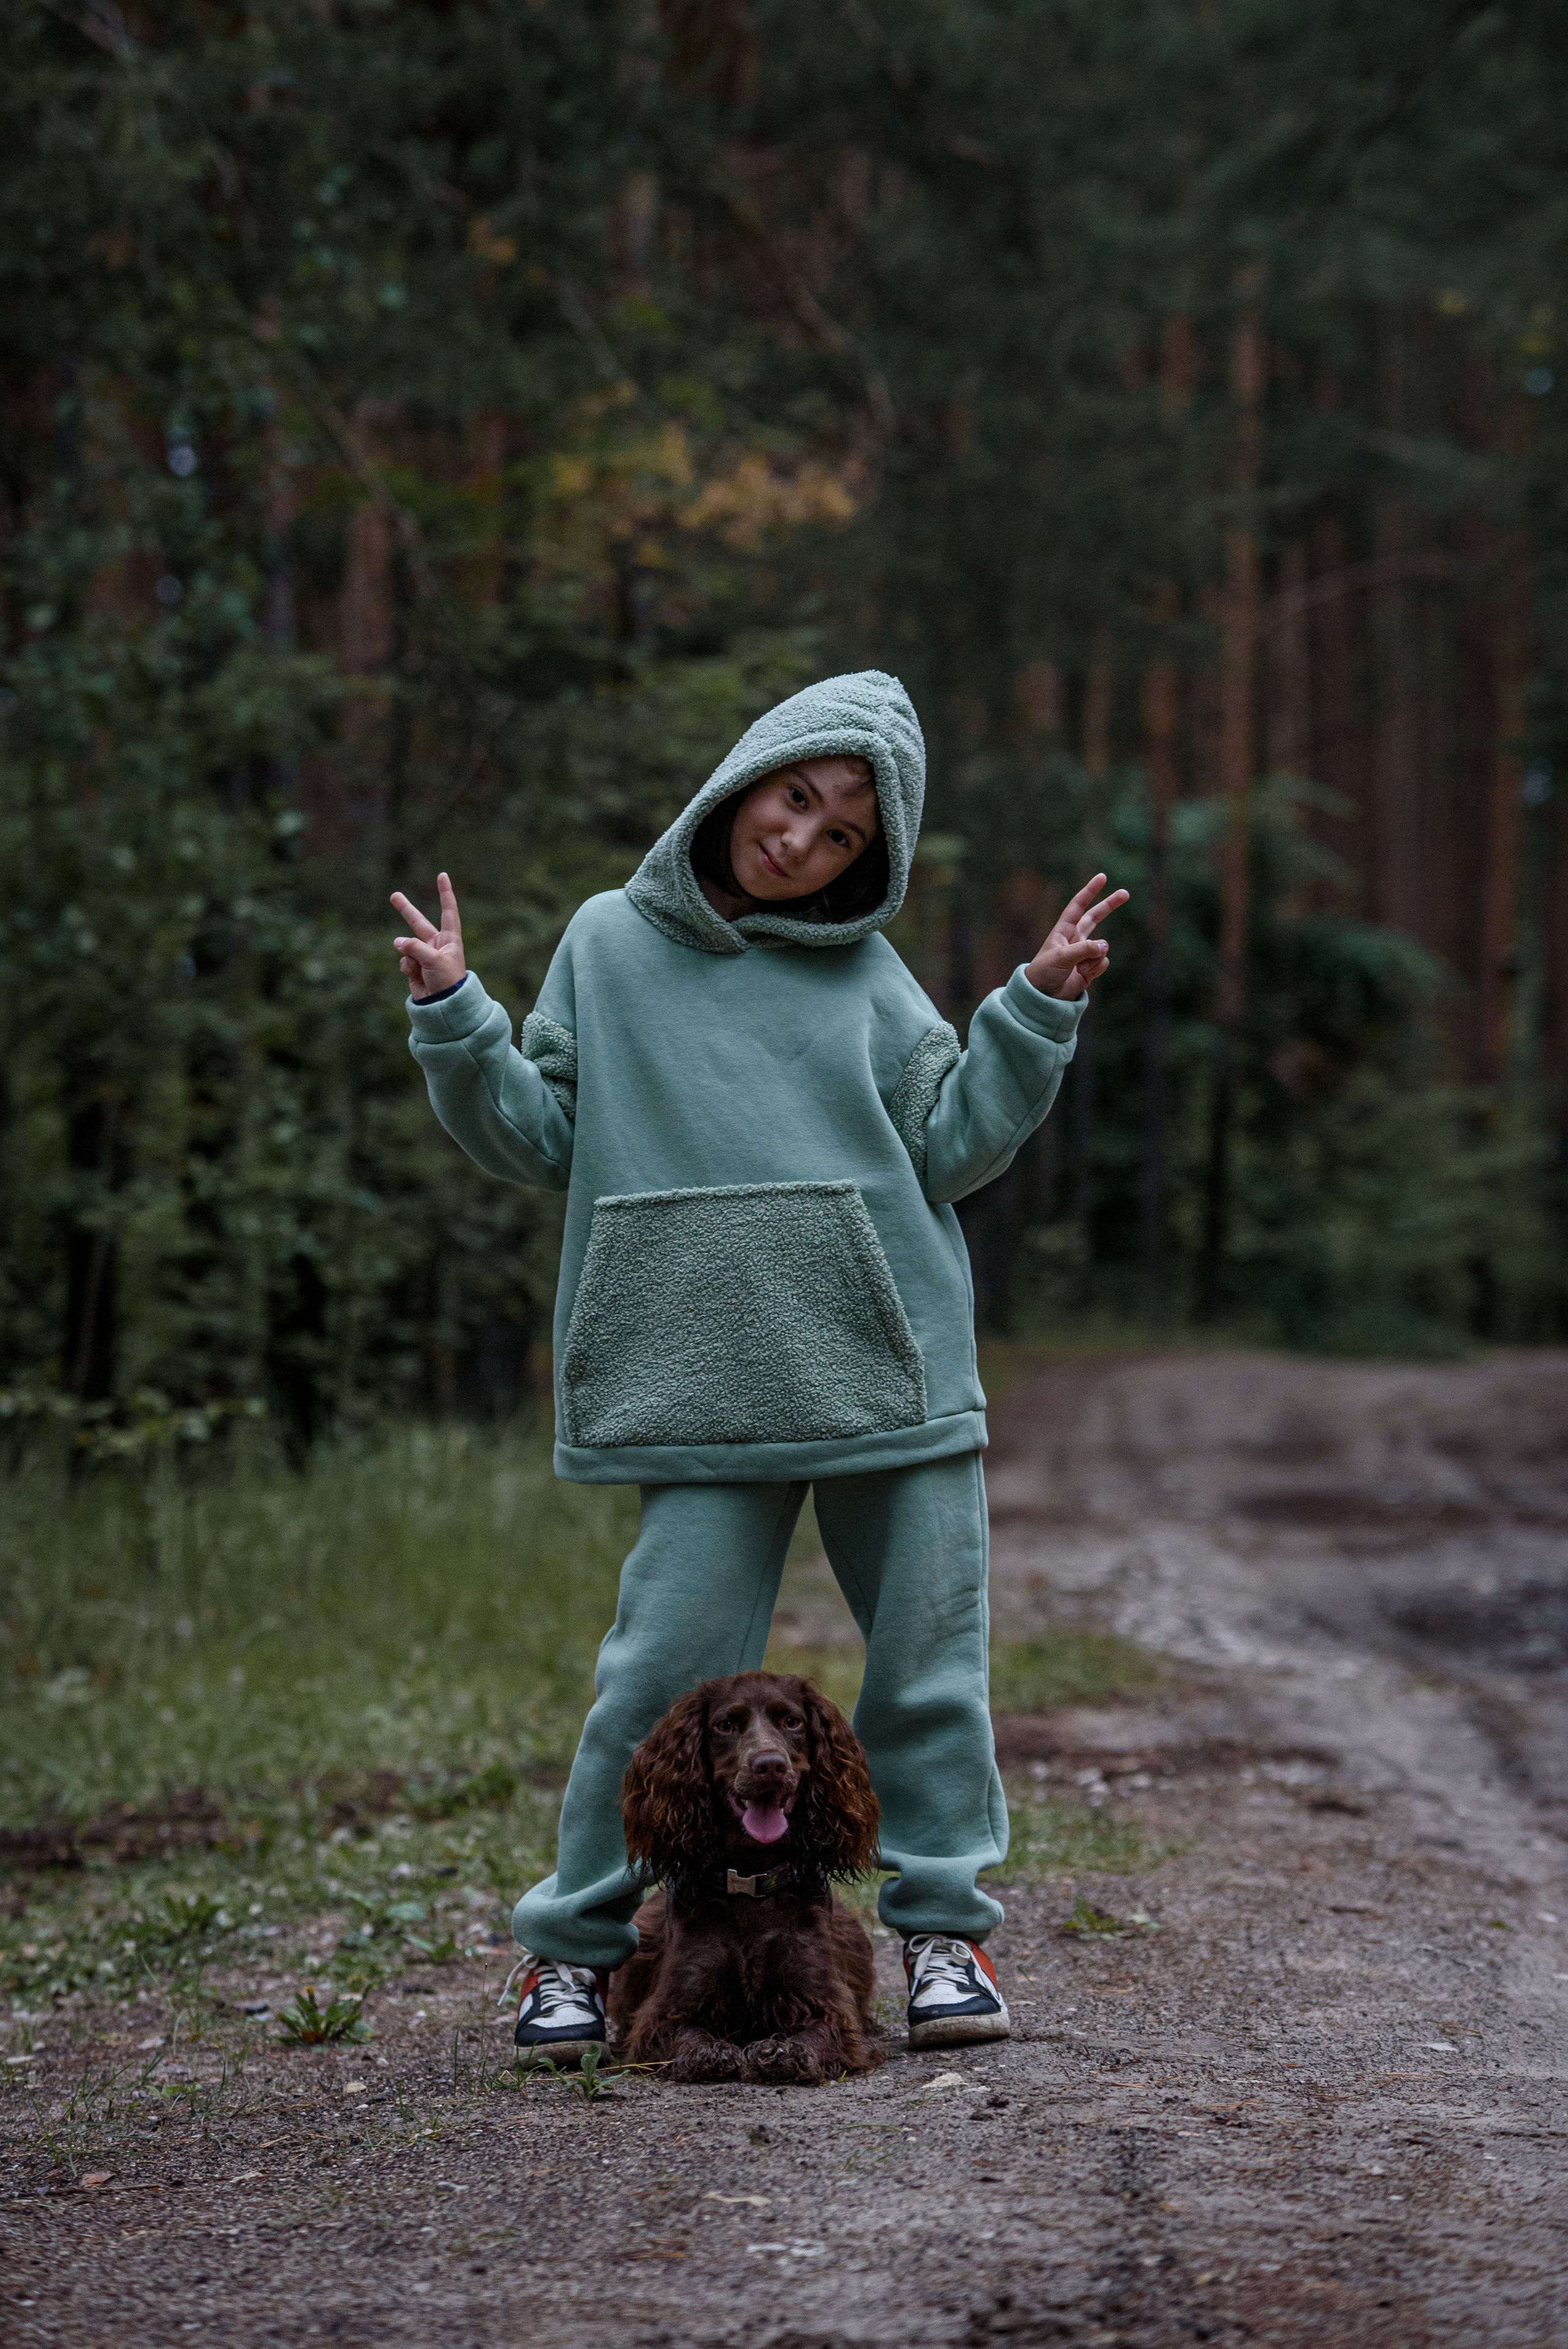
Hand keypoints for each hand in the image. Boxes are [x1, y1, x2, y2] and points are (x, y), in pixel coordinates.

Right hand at [391, 872, 465, 999]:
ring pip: (407, 947)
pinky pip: (404, 961)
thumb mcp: (435, 960)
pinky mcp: (414, 968)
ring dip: (410, 956)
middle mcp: (437, 945)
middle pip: (418, 923)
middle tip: (394, 895)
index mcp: (450, 939)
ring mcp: (424, 956)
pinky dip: (408, 968)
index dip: (445, 893)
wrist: (444, 1006)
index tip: (442, 875)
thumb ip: (415, 947)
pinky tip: (418, 978)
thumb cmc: (448, 982)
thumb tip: (397, 942)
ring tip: (422, 970)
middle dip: (406, 910)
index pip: (448, 911)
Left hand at [1024, 873, 1128, 999]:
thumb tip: (1105, 946)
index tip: (1102, 877)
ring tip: (1079, 967)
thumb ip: (1083, 950)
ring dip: (1095, 956)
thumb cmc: (1044, 973)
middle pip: (1095, 917)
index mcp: (1063, 930)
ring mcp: (1084, 953)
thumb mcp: (1060, 958)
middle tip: (1125, 893)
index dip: (1090, 891)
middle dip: (1109, 905)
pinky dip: (1096, 969)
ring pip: (1102, 946)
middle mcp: (1075, 938)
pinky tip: (1083, 975)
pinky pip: (1103, 962)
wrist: (1043, 997)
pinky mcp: (1090, 968)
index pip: (1078, 906)